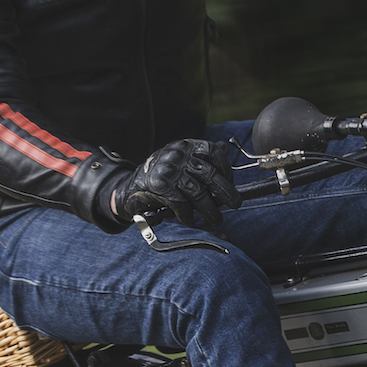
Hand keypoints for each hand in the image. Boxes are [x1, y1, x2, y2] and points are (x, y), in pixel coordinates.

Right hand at [107, 138, 240, 230]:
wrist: (130, 188)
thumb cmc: (162, 176)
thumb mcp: (181, 160)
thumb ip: (201, 156)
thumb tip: (225, 149)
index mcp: (185, 146)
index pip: (212, 152)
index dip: (226, 167)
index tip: (231, 181)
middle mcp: (177, 155)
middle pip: (208, 174)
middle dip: (225, 191)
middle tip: (235, 203)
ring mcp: (169, 171)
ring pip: (197, 192)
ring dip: (210, 209)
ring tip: (216, 219)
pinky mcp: (161, 188)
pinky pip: (182, 204)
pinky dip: (188, 216)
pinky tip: (190, 220)